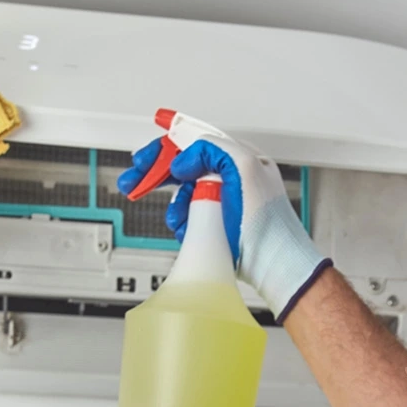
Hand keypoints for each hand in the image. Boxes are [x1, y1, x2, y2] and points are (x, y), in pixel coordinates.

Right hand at [118, 132, 330, 322]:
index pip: (195, 143)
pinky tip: (186, 229)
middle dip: (156, 175)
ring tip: (179, 218)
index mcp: (237, 159)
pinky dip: (182, 223)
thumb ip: (212, 150)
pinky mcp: (216, 224)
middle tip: (133, 182)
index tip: (147, 150)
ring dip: (175, 206)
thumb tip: (183, 160)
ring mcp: (222, 202)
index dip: (168, 144)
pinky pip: (189, 218)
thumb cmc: (267, 221)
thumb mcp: (244, 167)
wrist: (272, 263)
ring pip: (183, 196)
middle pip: (183, 168)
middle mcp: (229, 178)